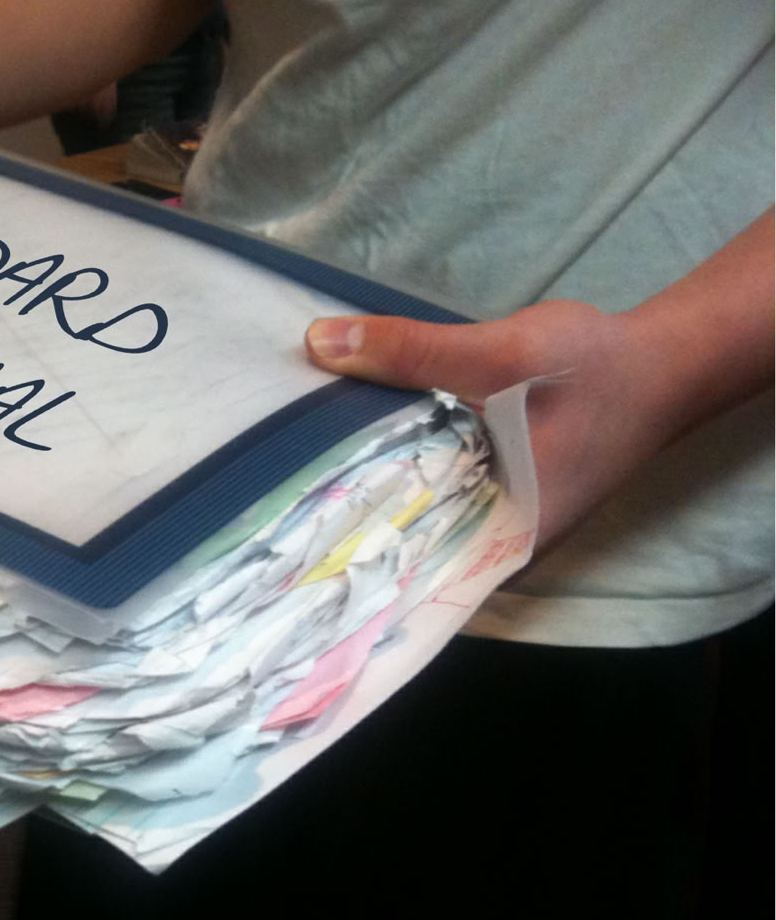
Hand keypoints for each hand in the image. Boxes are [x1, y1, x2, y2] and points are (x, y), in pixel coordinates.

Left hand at [304, 301, 673, 547]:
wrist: (662, 363)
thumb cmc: (596, 367)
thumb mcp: (501, 353)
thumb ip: (412, 352)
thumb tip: (319, 342)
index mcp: (503, 540)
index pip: (404, 576)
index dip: (338, 569)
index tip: (271, 557)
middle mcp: (496, 549)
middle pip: (399, 551)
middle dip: (334, 532)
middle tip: (256, 516)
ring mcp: (496, 526)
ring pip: (410, 524)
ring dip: (359, 501)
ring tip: (277, 492)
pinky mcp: (492, 497)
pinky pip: (427, 499)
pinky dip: (391, 479)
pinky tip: (339, 461)